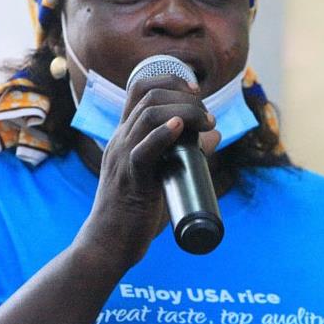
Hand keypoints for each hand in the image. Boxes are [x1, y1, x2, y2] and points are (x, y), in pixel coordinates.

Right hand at [76, 73, 219, 266]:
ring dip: (185, 112)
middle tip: (208, 117)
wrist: (108, 243)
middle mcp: (122, 139)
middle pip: (149, 95)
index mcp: (126, 136)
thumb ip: (185, 153)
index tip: (197, 92)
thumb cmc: (135, 212)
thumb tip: (215, 136)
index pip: (140, 88)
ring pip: (148, 115)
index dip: (170, 80)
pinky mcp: (130, 179)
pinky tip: (179, 128)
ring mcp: (123, 157)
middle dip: (185, 96)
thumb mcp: (162, 174)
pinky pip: (143, 150)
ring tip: (207, 124)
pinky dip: (163, 135)